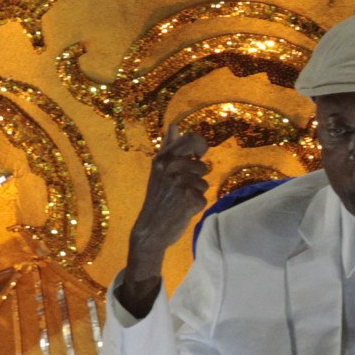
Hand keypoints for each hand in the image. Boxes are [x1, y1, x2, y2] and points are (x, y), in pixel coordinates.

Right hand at [118, 122, 210, 318]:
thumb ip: (168, 147)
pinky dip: (196, 206)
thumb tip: (173, 125)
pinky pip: (204, 198)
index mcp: (162, 158)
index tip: (198, 156)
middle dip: (198, 177)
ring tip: (180, 200)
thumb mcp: (158, 170)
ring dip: (197, 193)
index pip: (192, 139)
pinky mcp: (188, 199)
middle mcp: (170, 167)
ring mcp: (179, 183)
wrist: (150, 229)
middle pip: (202, 165)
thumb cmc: (157, 198)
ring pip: (204, 183)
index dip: (201, 146)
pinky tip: (182, 210)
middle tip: (182, 187)